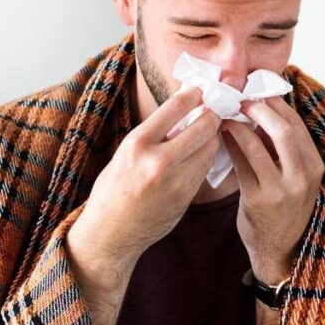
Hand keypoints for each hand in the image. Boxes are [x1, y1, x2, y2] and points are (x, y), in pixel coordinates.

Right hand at [70, 86, 222, 269]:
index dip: (194, 95)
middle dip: (212, 115)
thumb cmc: (114, 189)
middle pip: (204, 126)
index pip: (176, 107)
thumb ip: (154, 132)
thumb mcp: (125, 153)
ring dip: (213, 137)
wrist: (111, 233)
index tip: (200, 91)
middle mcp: (159, 161)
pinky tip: (200, 153)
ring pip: (210, 147)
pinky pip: (206, 167)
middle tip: (213, 110)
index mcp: (138, 143)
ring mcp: (177, 180)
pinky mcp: (188, 195)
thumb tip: (182, 105)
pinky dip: (206, 157)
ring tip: (207, 132)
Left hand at [221, 96, 324, 284]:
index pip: (298, 124)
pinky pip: (241, 164)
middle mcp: (303, 177)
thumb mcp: (297, 177)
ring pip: (259, 146)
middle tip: (241, 99)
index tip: (258, 91)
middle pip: (284, 131)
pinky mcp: (258, 200)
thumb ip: (285, 149)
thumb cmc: (286, 206)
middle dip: (260, 109)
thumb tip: (261, 109)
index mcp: (315, 166)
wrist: (282, 249)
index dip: (277, 104)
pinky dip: (231, 145)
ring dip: (240, 125)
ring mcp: (281, 190)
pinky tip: (222, 136)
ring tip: (227, 114)